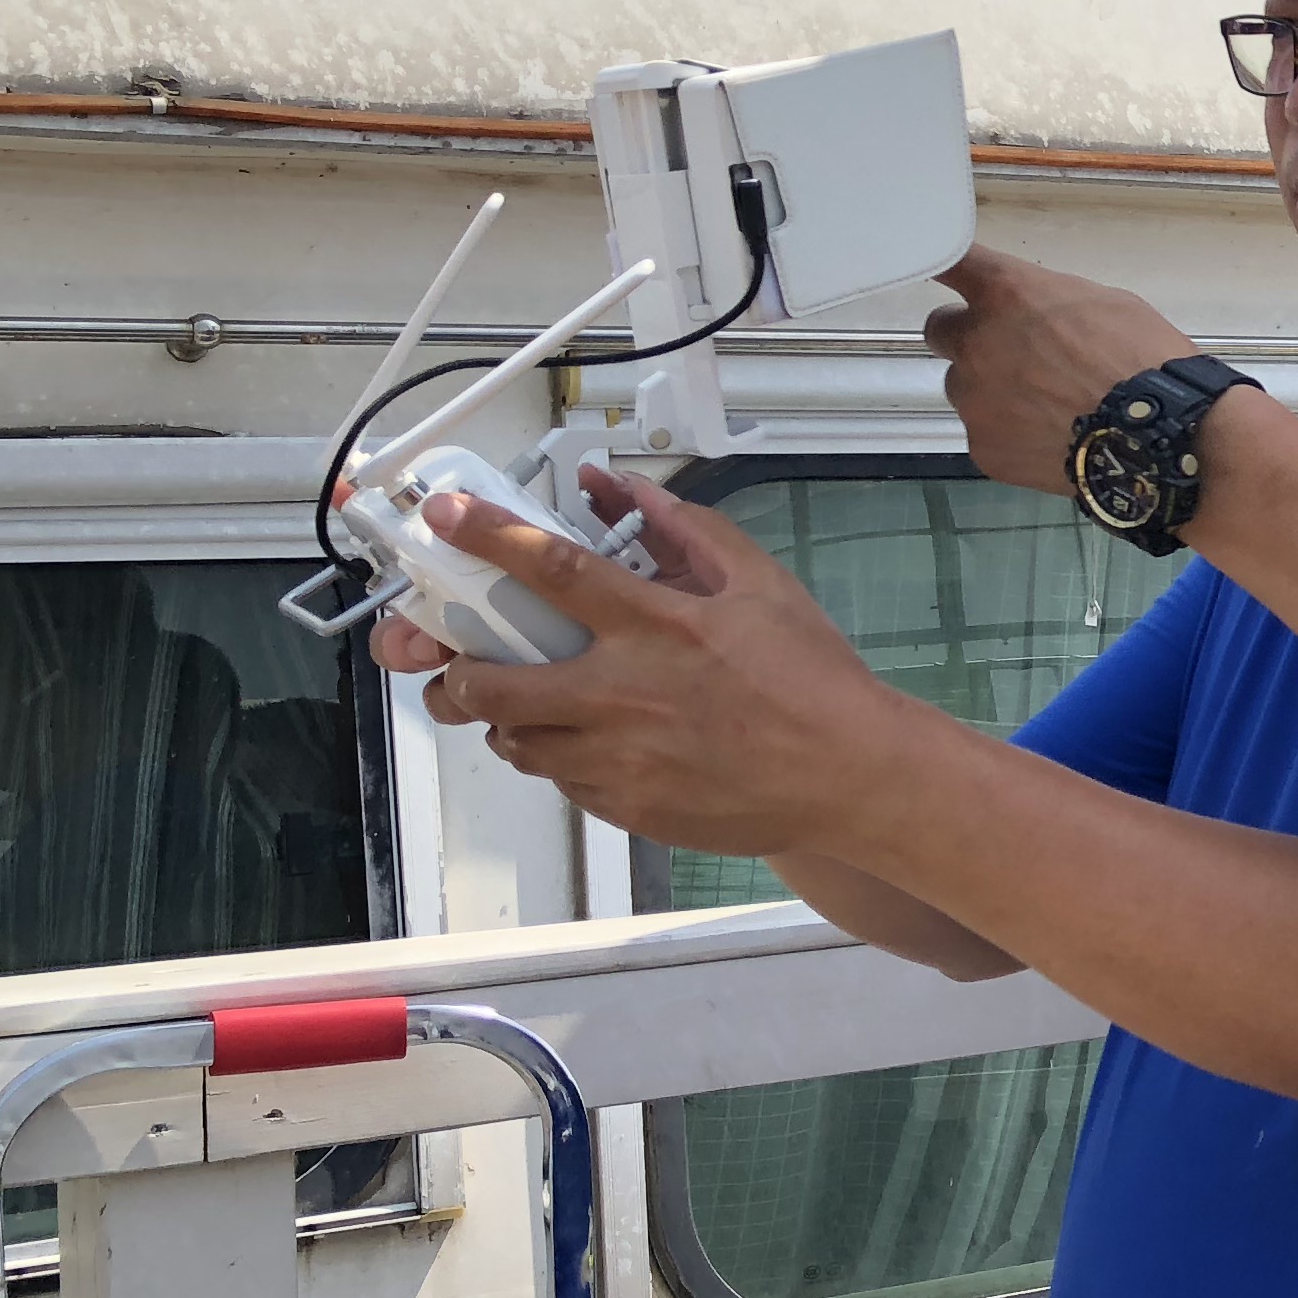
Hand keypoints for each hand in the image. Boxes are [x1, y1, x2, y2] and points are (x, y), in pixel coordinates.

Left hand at [370, 468, 928, 859]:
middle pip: (493, 684)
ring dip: (509, 720)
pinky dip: (561, 759)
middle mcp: (623, 694)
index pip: (552, 570)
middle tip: (467, 665)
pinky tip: (595, 744)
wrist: (850, 777)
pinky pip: (563, 783)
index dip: (489, 537)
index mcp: (657, 627)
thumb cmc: (813, 682)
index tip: (448, 519)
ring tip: (536, 707)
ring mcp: (619, 760)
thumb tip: (627, 489)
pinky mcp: (627, 807)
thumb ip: (687, 531)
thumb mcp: (761, 585)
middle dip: (460, 673)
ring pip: (517, 743)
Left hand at [923, 245, 1197, 496]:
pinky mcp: (983, 449)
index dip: (941, 263)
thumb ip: (1049, 302)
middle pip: (940, 331)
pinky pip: (987, 435)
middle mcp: (975, 342)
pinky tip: (1052, 441)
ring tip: (1046, 409)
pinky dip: (1012, 436)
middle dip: (970, 338)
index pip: (950, 262)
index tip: (936, 266)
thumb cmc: (1143, 358)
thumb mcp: (1105, 303)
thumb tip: (1037, 318)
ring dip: (993, 391)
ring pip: (966, 389)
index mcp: (1006, 294)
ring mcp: (973, 400)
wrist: (1157, 437)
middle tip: (1014, 356)